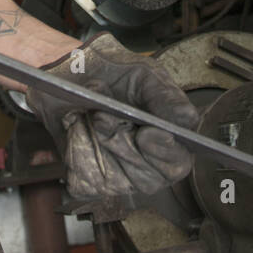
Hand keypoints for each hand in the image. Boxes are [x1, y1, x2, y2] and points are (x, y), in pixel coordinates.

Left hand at [26, 33, 199, 198]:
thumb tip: (186, 120)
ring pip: (113, 177)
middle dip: (122, 144)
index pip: (178, 163)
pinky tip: (75, 126)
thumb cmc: (108, 72)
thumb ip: (165, 96)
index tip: (146, 133)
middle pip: (146, 177)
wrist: (66, 75)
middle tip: (103, 116)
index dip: (164, 153)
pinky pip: (84, 178)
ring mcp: (117, 175)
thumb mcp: (142, 73)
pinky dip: (75, 148)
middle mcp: (145, 163)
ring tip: (90, 113)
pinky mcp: (88, 180)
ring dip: (96, 140)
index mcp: (167, 139)